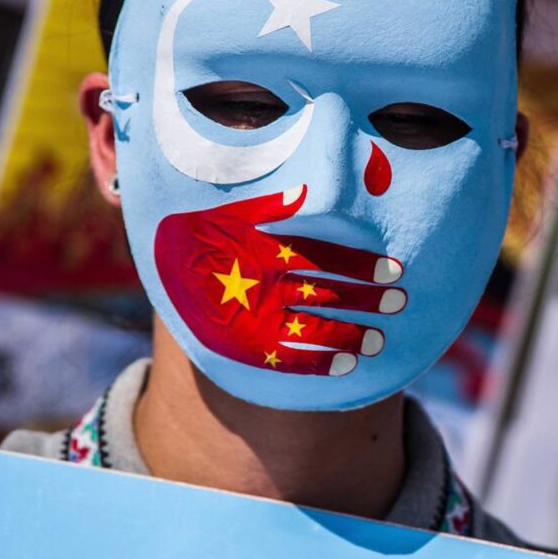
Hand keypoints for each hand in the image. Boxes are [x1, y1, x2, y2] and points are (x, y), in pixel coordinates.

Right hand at [153, 185, 404, 375]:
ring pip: (312, 328)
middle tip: (400, 303)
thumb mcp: (234, 209)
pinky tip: (348, 366)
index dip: (361, 264)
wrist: (158, 264)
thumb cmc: (205, 229)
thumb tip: (311, 192)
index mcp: (264, 248)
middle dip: (365, 299)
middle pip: (326, 292)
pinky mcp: (242, 344)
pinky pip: (286, 357)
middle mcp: (262, 283)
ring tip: (380, 341)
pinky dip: (318, 363)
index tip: (395, 270)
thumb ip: (276, 204)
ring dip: (349, 335)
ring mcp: (252, 316)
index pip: (324, 256)